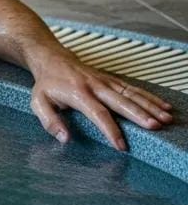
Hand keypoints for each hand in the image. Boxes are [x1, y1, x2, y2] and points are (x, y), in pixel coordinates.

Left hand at [29, 53, 174, 150]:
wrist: (51, 57)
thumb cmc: (46, 84)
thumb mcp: (38, 102)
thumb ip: (49, 121)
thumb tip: (65, 139)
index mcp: (77, 93)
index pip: (97, 113)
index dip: (110, 130)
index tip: (122, 146)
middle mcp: (94, 85)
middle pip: (120, 100)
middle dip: (138, 114)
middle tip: (155, 126)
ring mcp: (104, 81)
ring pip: (130, 93)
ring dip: (149, 105)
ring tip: (166, 118)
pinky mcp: (111, 79)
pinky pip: (132, 88)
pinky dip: (149, 96)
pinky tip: (163, 106)